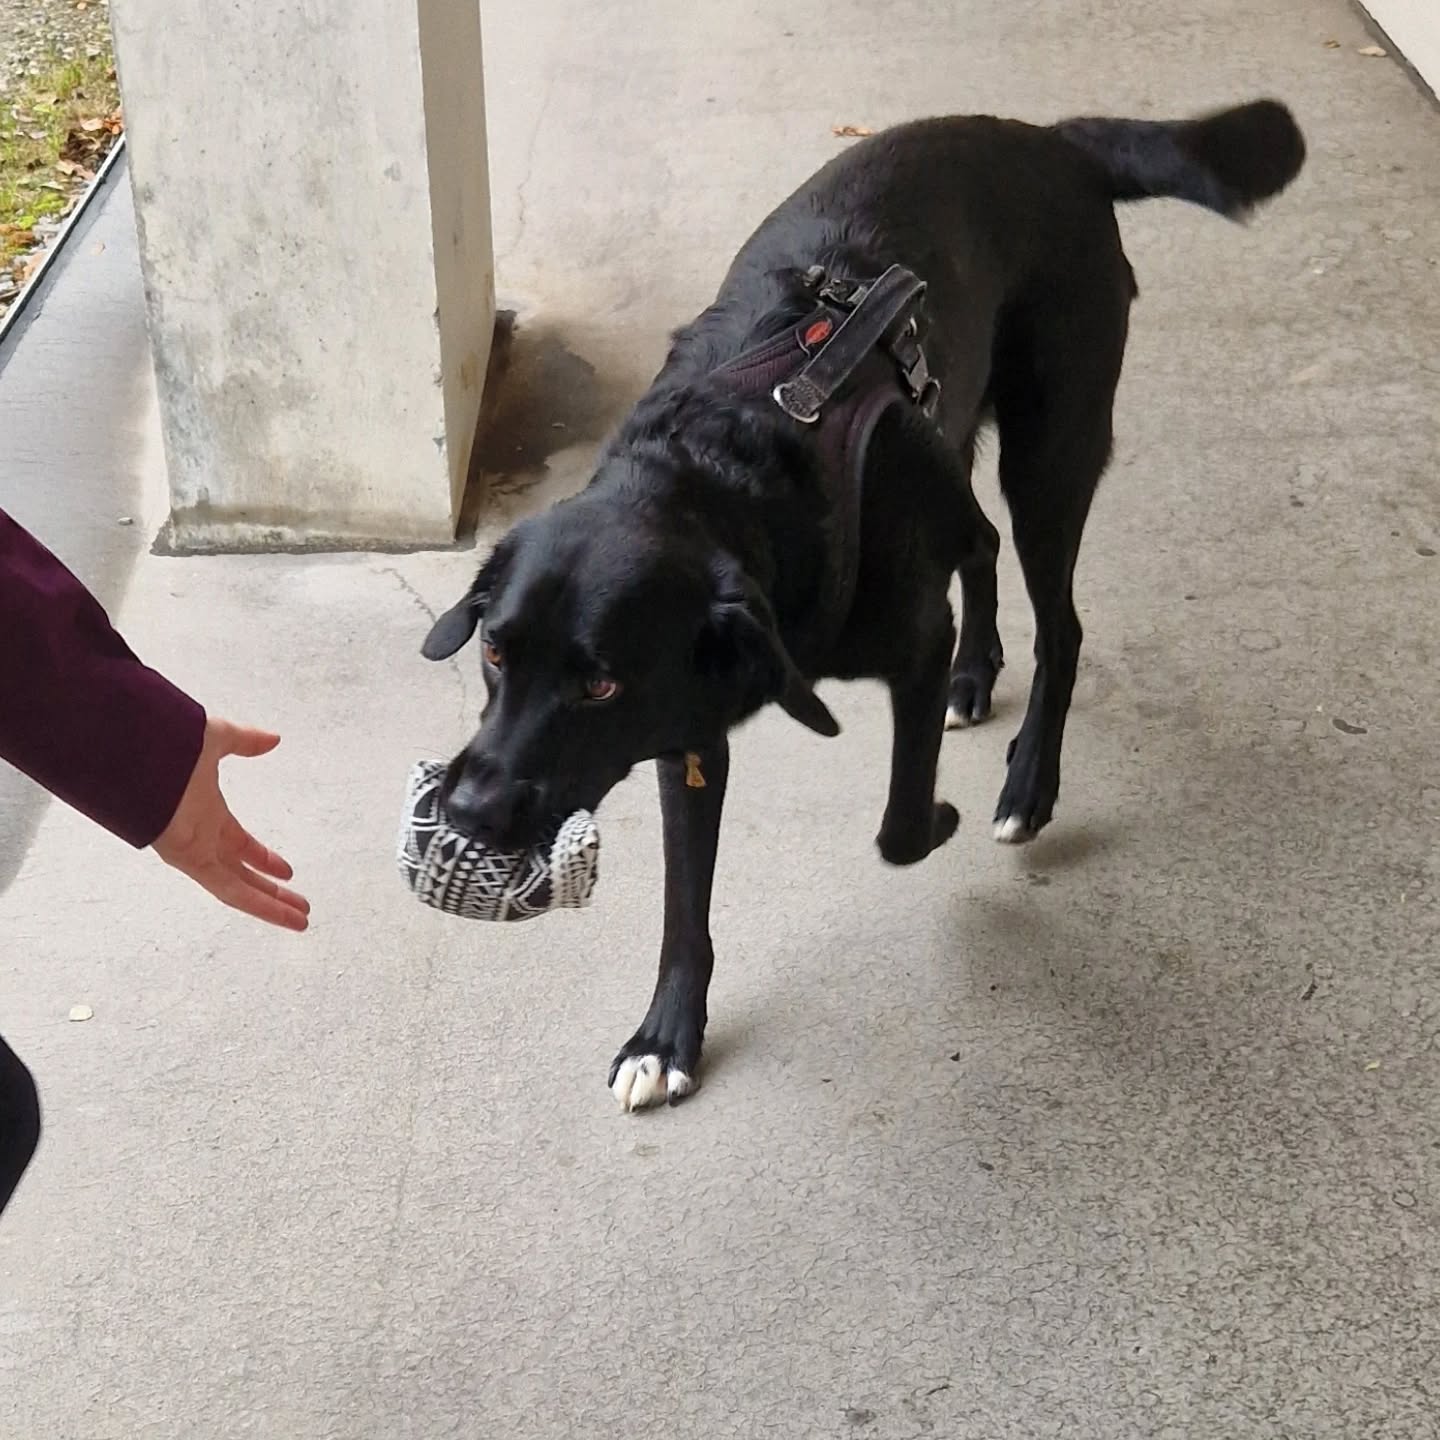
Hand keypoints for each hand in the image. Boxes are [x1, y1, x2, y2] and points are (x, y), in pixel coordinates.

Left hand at [152, 718, 310, 930]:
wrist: (132, 747)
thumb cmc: (164, 743)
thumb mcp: (215, 739)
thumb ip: (245, 741)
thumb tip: (272, 739)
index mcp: (207, 812)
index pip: (239, 845)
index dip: (262, 858)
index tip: (285, 870)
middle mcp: (201, 836)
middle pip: (242, 874)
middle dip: (271, 890)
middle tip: (298, 905)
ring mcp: (195, 849)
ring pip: (238, 889)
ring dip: (270, 906)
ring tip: (300, 922)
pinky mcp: (189, 858)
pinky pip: (227, 889)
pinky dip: (256, 904)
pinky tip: (280, 915)